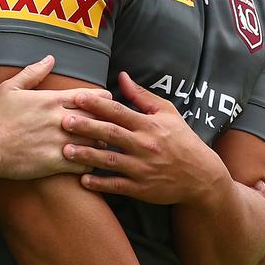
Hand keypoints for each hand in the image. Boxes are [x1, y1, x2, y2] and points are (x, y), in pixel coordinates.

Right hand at [0, 55, 109, 179]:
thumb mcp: (10, 88)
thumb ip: (33, 73)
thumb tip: (50, 59)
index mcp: (51, 100)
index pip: (88, 96)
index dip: (102, 99)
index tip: (107, 101)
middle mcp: (59, 119)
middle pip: (96, 118)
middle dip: (105, 120)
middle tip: (110, 123)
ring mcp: (59, 141)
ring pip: (94, 140)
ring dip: (100, 140)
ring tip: (101, 142)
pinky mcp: (56, 162)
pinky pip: (84, 162)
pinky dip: (91, 160)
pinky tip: (90, 160)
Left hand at [61, 71, 226, 204]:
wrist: (201, 177)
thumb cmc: (181, 140)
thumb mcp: (167, 113)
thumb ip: (142, 96)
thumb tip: (122, 76)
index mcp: (149, 125)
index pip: (120, 112)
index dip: (98, 105)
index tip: (77, 98)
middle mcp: (145, 146)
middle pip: (111, 134)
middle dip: (86, 127)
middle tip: (63, 121)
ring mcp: (143, 168)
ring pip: (111, 161)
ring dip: (87, 155)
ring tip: (65, 151)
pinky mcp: (142, 188)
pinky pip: (117, 185)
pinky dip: (100, 184)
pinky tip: (82, 180)